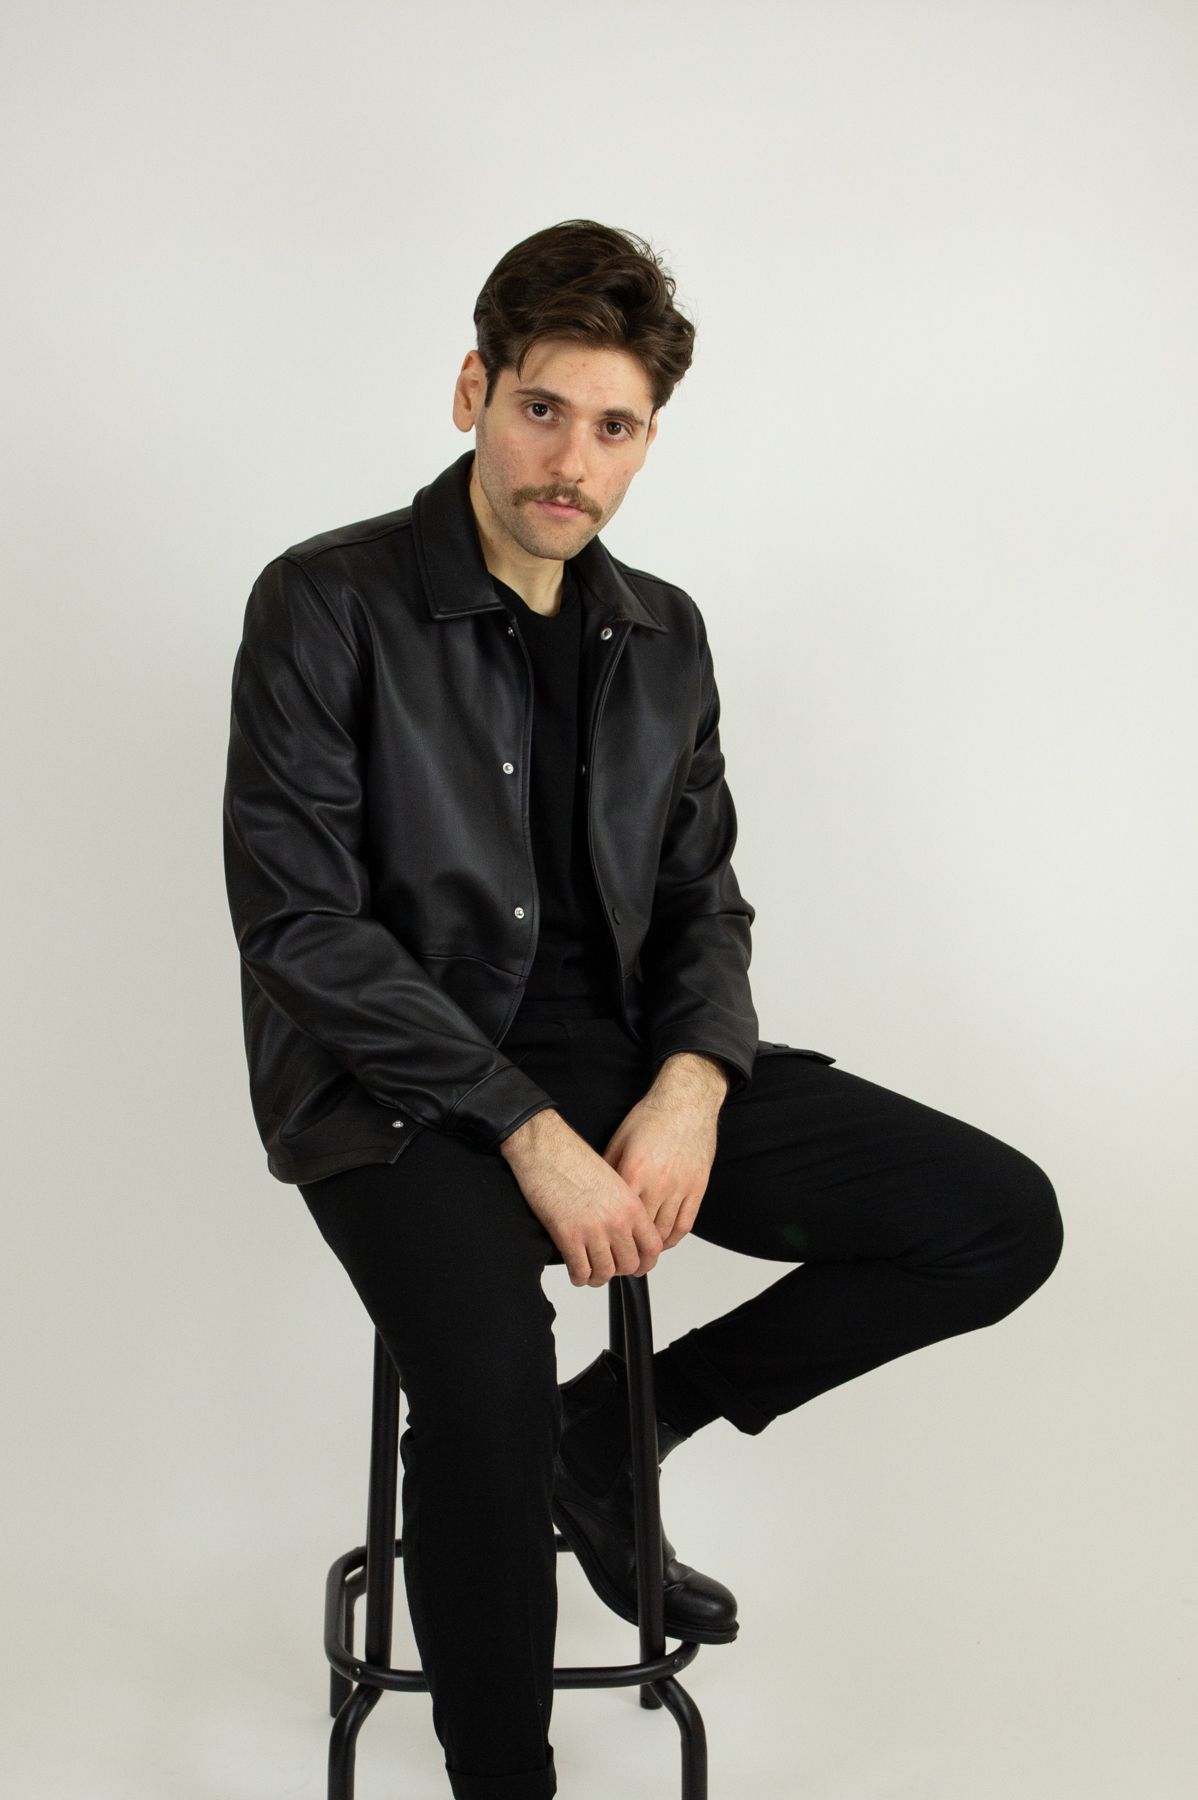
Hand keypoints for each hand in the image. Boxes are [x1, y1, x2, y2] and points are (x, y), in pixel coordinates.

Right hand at [499, 1109, 663, 1287]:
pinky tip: (575, 1270)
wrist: (546, 1148)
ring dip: (597, 1277)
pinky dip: (579, 1277)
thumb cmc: (574, 1158)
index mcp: (631, 1204)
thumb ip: (624, 1207)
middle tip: (609, 1267)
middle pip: (629, 1265)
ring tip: (590, 1272)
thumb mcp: (613, 1180)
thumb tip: (626, 1232)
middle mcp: (617, 1220)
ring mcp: (593, 1230)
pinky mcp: (568, 1236)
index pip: (652, 1247)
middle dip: (619, 1271)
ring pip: (605, 1273)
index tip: (638, 1265)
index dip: (646, 1262)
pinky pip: (580, 1271)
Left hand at [601, 1053, 726, 1248]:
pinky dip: (674, 1238)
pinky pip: (686, 1223)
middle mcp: (658, 1183)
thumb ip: (608, 1168)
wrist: (686, 1102)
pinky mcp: (697, 1187)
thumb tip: (596, 1192)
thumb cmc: (652, 1117)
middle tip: (623, 1259)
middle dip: (631, 1249)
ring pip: (665, 1232)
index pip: (619, 1216)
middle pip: (642, 1231)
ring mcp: (680, 1187)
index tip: (605, 1246)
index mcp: (634, 1171)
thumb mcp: (619, 1140)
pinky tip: (664, 1242)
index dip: (611, 1236)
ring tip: (642, 1255)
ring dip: (653, 1248)